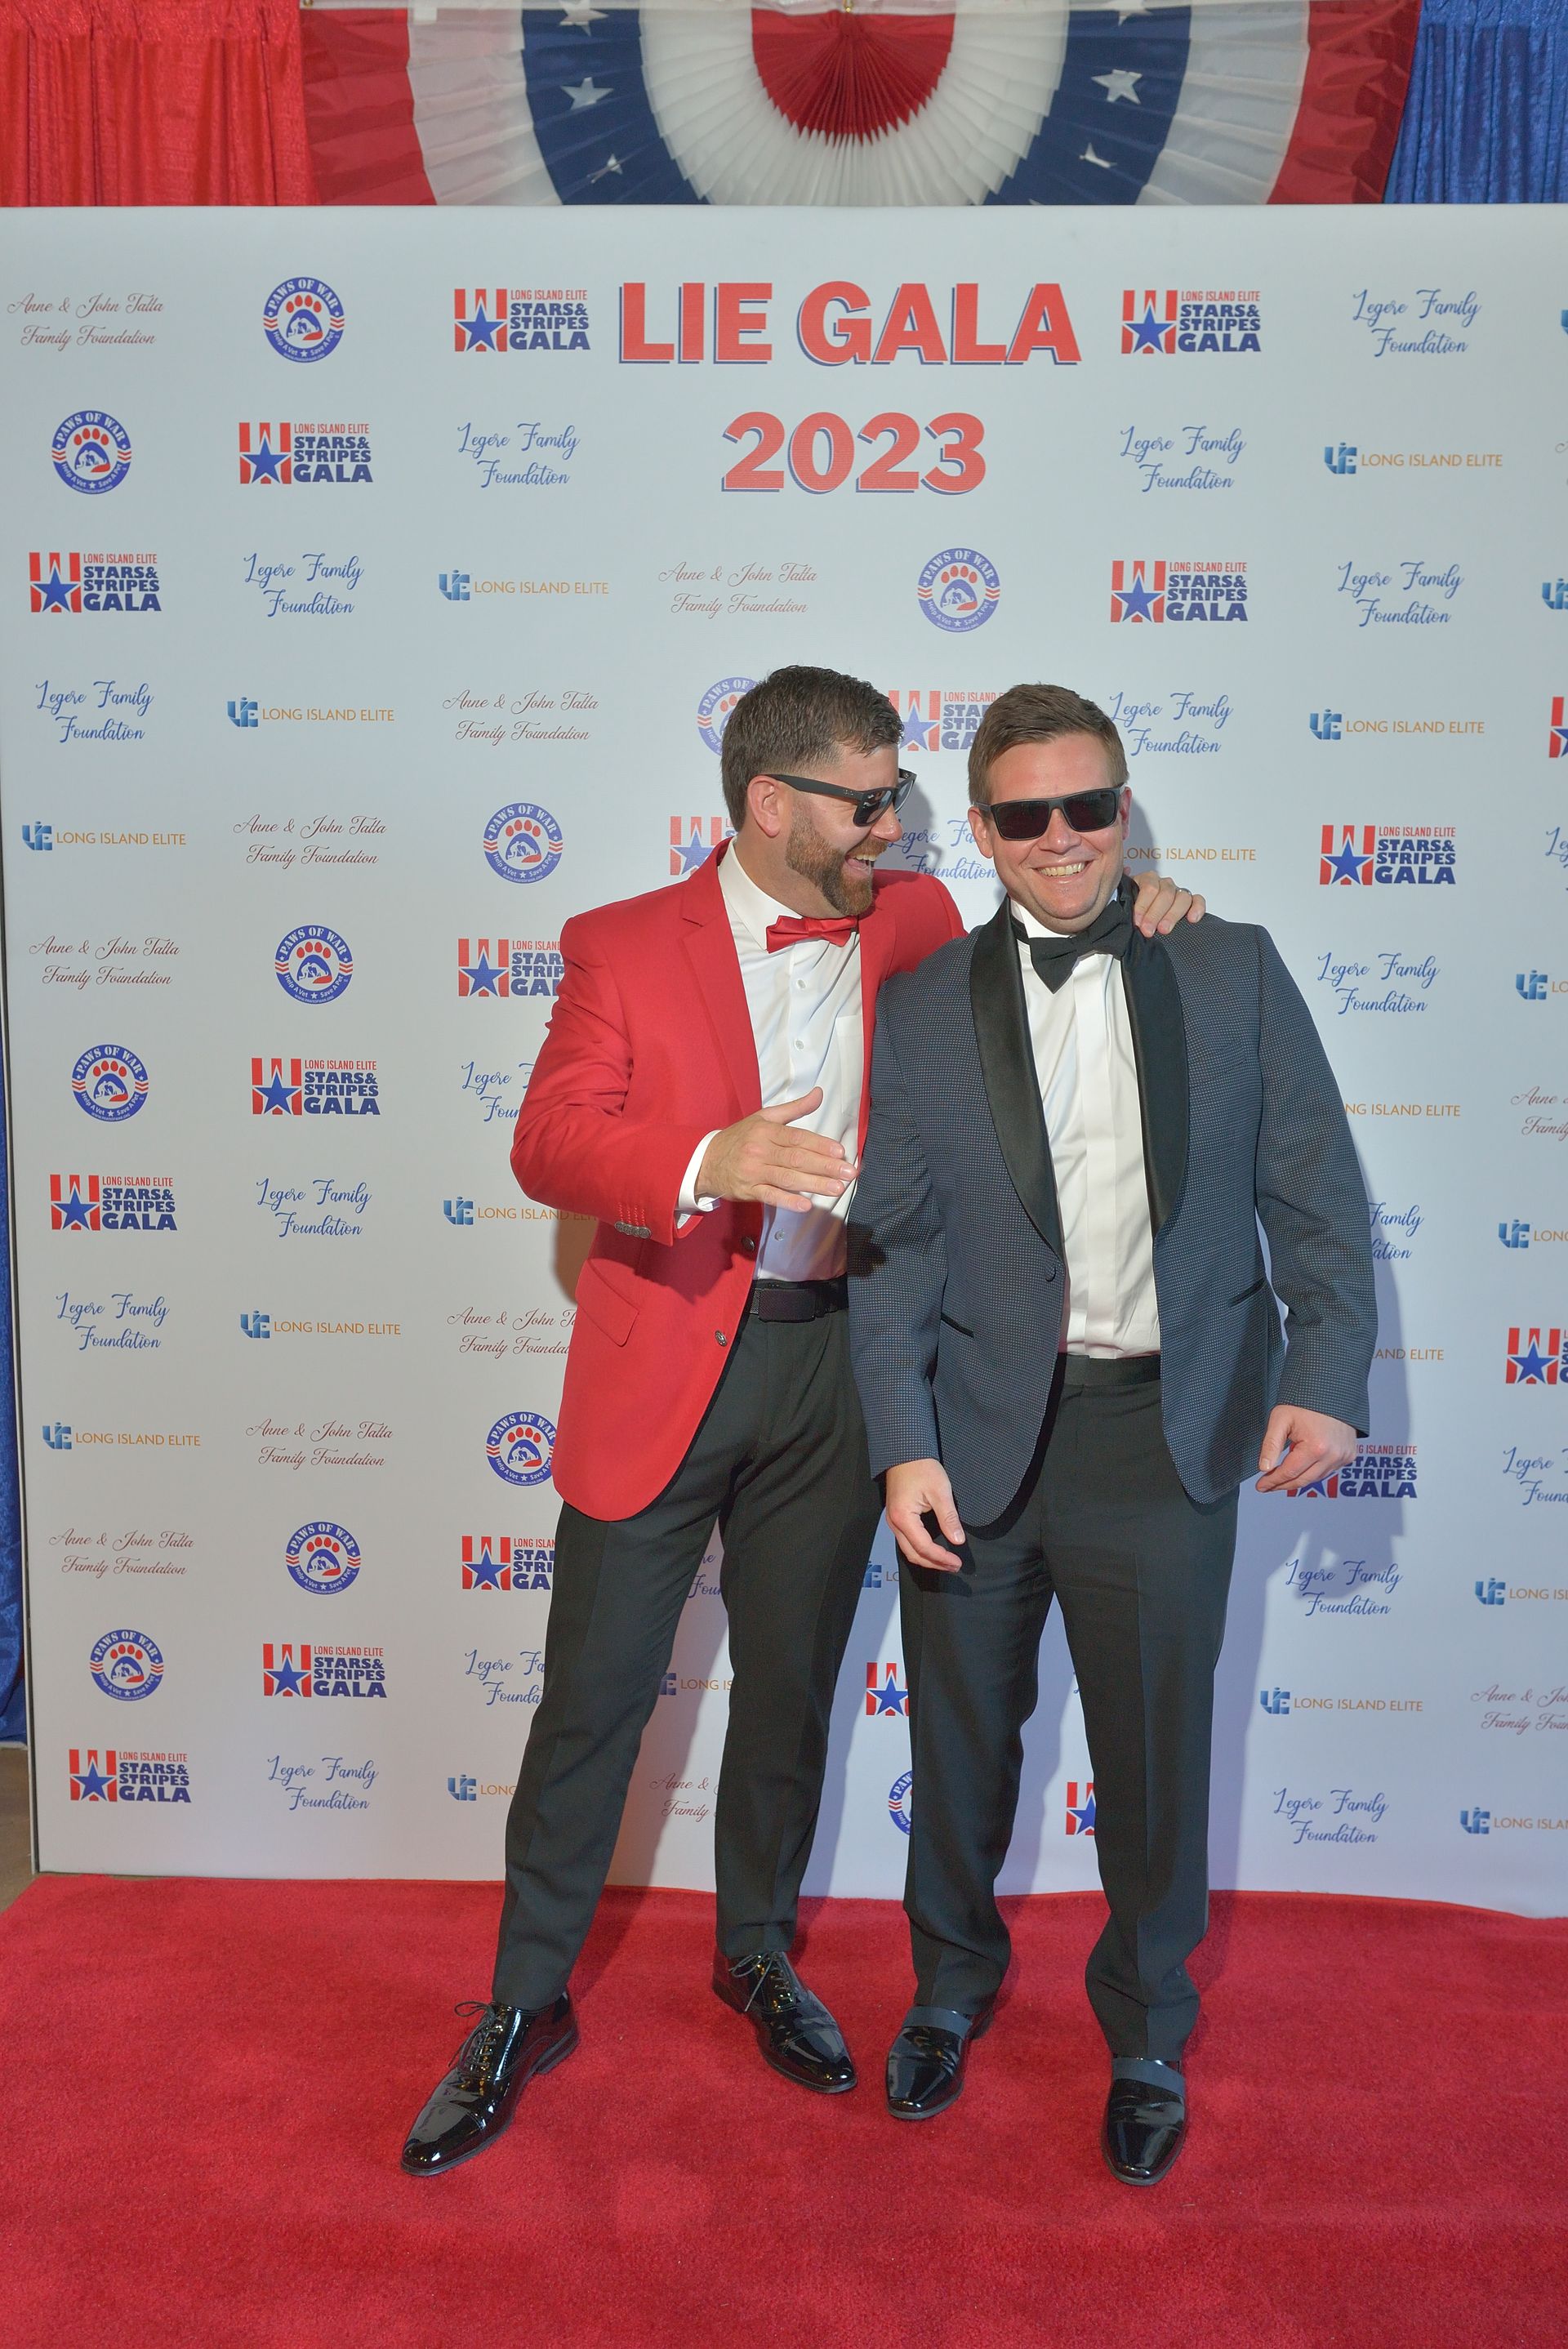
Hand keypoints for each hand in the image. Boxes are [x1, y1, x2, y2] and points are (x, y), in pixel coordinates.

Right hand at [694, 1088, 853, 1212]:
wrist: (706, 1160)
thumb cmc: (740, 1138)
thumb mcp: (764, 1117)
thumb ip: (795, 1108)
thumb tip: (819, 1093)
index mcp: (766, 1130)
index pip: (797, 1138)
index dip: (820, 1145)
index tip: (840, 1151)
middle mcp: (760, 1150)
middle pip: (796, 1159)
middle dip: (825, 1166)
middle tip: (848, 1173)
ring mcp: (754, 1172)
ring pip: (788, 1178)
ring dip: (814, 1184)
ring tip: (837, 1189)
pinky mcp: (748, 1190)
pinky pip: (770, 1196)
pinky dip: (788, 1201)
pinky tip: (806, 1205)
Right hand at [885, 1458, 965, 1573]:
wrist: (905, 1451)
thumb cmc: (922, 1468)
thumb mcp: (940, 1492)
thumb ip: (949, 1518)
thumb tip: (958, 1540)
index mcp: (904, 1518)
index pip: (923, 1547)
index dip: (941, 1558)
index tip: (957, 1562)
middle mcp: (894, 1523)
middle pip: (913, 1553)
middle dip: (934, 1563)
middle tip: (953, 1566)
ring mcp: (893, 1520)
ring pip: (908, 1549)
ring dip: (927, 1558)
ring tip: (945, 1561)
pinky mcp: (896, 1516)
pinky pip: (906, 1540)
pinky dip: (920, 1549)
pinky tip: (933, 1549)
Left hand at [1130, 872, 1205, 936]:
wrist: (1140, 921)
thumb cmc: (1132, 914)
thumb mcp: (1124, 907)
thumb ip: (1123, 906)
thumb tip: (1121, 911)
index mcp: (1145, 880)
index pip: (1149, 887)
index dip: (1143, 905)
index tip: (1137, 922)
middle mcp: (1162, 884)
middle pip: (1165, 893)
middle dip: (1155, 914)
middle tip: (1148, 930)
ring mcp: (1177, 891)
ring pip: (1182, 897)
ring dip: (1173, 915)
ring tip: (1164, 930)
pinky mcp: (1190, 901)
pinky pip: (1197, 900)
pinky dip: (1197, 908)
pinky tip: (1192, 919)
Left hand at [1255, 1406, 1358, 1494]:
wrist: (1331, 1389)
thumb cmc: (1304, 1401)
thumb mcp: (1280, 1419)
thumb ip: (1271, 1445)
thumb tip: (1264, 1468)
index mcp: (1316, 1447)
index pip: (1290, 1473)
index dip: (1273, 1481)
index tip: (1260, 1486)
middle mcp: (1333, 1456)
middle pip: (1303, 1480)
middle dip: (1283, 1485)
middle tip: (1267, 1486)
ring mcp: (1344, 1456)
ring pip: (1316, 1478)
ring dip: (1298, 1480)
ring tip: (1281, 1479)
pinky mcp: (1349, 1455)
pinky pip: (1328, 1471)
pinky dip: (1313, 1473)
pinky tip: (1301, 1469)